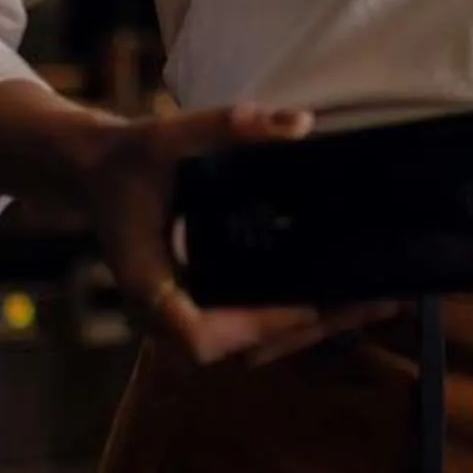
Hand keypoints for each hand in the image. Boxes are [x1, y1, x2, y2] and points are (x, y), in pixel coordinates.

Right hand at [71, 100, 396, 367]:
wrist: (98, 172)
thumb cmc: (133, 158)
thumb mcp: (174, 132)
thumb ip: (230, 124)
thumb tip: (299, 122)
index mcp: (148, 281)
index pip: (197, 334)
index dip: (253, 326)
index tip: (305, 305)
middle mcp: (163, 312)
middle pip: (240, 349)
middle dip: (309, 329)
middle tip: (374, 303)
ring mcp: (181, 316)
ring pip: (249, 346)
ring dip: (309, 329)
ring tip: (373, 304)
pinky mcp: (198, 308)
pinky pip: (247, 329)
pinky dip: (293, 319)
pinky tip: (340, 298)